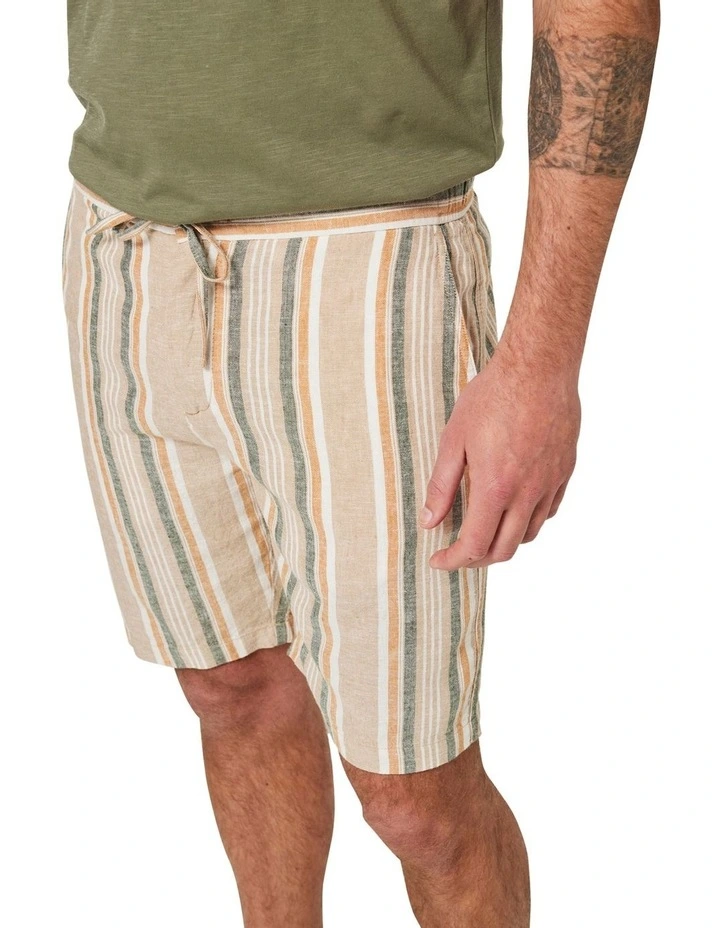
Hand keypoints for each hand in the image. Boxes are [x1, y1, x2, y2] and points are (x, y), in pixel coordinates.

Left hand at [420, 343, 580, 569]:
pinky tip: (514, 508)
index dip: (454, 560)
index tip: (439, 560)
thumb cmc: (493, 397)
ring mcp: (550, 483)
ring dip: (503, 542)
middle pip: (504, 550)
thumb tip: (429, 521)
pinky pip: (548, 511)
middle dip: (477, 560)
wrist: (539, 367)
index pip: (474, 546)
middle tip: (458, 552)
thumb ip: (441, 486)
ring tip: (484, 531)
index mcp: (495, 488)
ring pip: (529, 534)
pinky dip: (529, 521)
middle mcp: (527, 493)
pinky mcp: (565, 470)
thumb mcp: (454, 439)